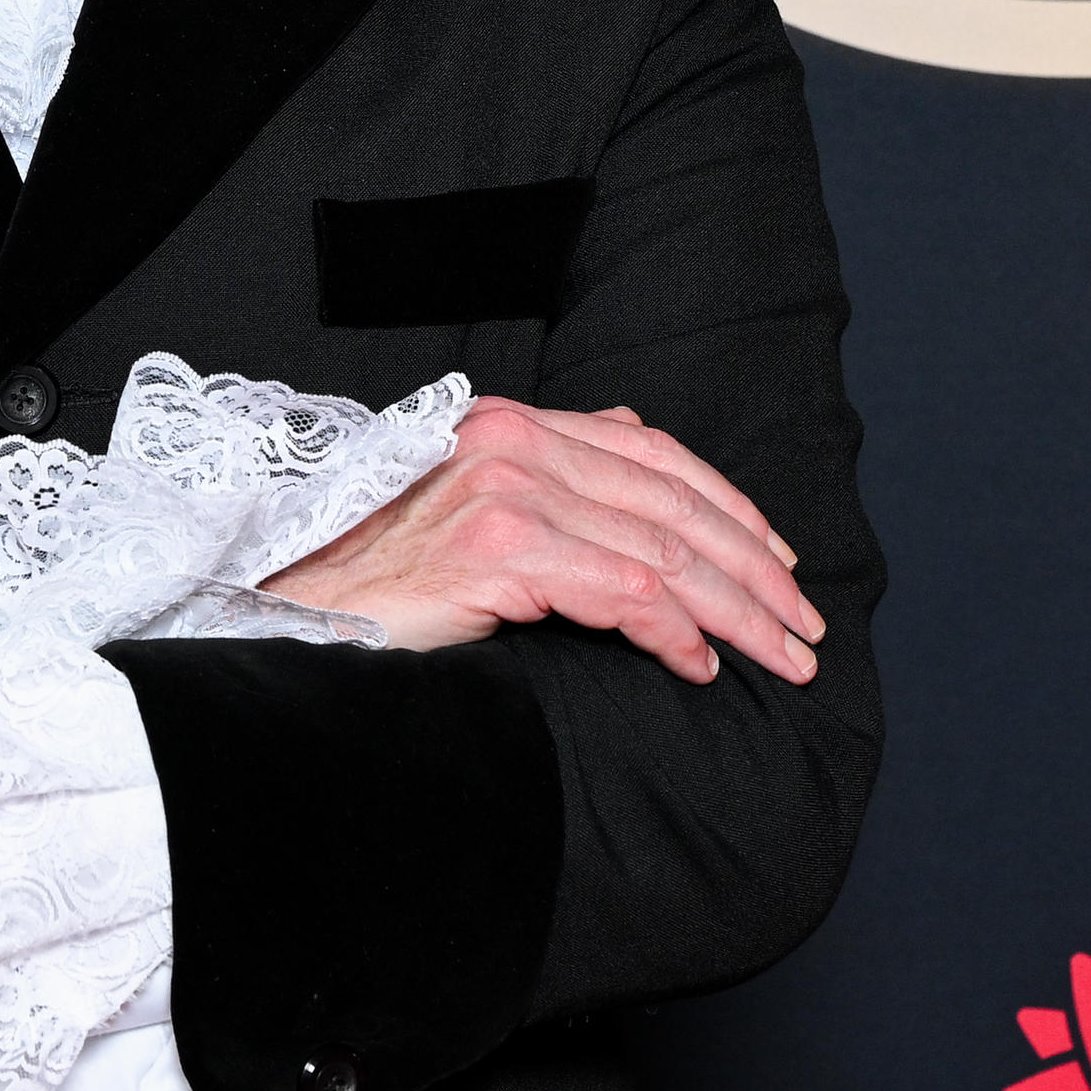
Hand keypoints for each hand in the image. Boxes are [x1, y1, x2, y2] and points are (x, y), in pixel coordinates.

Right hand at [266, 398, 824, 684]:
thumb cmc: (375, 579)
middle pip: (674, 502)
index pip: (654, 453)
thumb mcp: (468, 510)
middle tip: (805, 627)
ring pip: (663, 549)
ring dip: (737, 611)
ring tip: (779, 658)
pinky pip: (624, 591)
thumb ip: (546, 483)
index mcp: (513, 423)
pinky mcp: (498, 548)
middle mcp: (515, 442)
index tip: (780, 564)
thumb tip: (636, 480)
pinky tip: (699, 667)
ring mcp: (506, 490)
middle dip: (754, 570)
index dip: (731, 507)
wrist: (285, 608)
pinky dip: (675, 632)